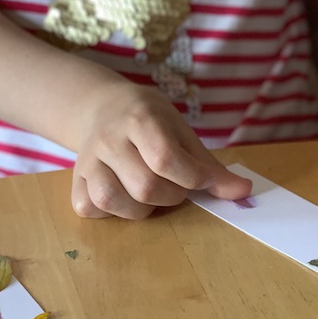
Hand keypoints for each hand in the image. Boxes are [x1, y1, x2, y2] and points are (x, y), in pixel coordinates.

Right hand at [72, 83, 253, 218]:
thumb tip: (242, 191)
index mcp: (140, 119)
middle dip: (172, 196)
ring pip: (112, 201)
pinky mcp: (74, 179)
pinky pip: (89, 207)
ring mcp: (86, 160)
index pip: (167, 159)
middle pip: (144, 186)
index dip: (194, 179)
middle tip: (176, 185)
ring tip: (150, 193)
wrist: (102, 106)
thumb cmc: (150, 120)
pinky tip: (124, 196)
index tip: (206, 181)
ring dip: (141, 208)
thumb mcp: (182, 130)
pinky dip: (111, 211)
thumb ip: (208, 164)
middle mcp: (109, 139)